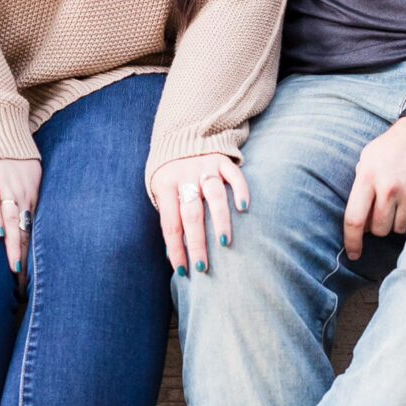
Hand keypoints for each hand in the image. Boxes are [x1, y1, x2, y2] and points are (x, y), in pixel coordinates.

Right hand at [0, 158, 41, 272]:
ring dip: (13, 246)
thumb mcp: (29, 174)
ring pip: (12, 221)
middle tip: (24, 285)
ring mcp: (4, 187)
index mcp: (32, 195)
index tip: (30, 280)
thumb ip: (28, 197)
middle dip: (24, 259)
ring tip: (14, 269)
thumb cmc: (12, 153)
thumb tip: (28, 220)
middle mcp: (21, 195)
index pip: (33, 232)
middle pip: (25, 232)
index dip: (31, 256)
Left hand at [149, 154, 248, 276]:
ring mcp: (204, 167)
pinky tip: (244, 208)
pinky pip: (233, 175)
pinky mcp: (222, 159)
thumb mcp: (161, 190)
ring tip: (224, 242)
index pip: (170, 224)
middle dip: (197, 243)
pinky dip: (239, 190)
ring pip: (213, 195)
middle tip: (203, 266)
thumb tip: (173, 254)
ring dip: (219, 220)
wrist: (182, 134)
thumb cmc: (172, 174)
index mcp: (164, 185)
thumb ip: (169, 216)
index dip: (176, 249)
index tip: (184, 271)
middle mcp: (184, 176)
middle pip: (191, 214)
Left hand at [344, 116, 405, 259]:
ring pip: (398, 229)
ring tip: (398, 203)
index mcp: (367, 177)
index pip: (354, 220)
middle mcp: (389, 187)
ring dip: (396, 223)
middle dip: (377, 226)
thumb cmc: (393, 145)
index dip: (352, 241)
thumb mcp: (368, 158)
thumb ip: (360, 186)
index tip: (353, 254)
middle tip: (381, 211)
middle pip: (378, 229)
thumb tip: (357, 219)